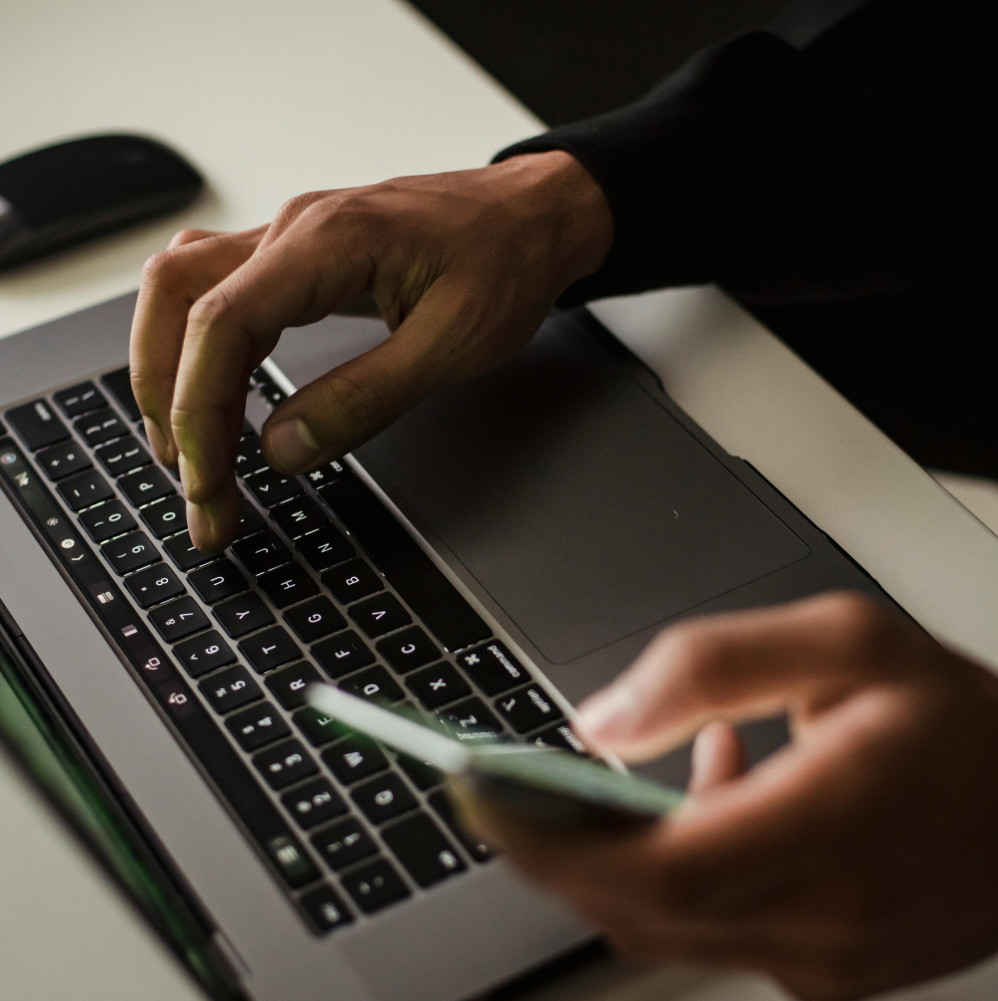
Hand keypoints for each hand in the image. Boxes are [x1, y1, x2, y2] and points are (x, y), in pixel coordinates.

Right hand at [130, 151, 612, 552]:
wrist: (531, 217)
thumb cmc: (506, 264)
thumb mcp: (452, 345)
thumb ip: (365, 399)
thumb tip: (283, 450)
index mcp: (330, 242)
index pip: (221, 324)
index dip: (200, 410)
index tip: (209, 480)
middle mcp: (293, 230)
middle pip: (176, 302)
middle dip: (168, 401)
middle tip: (197, 486)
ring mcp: (289, 239)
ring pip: (181, 292)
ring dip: (169, 372)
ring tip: (188, 453)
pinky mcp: (297, 258)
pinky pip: (215, 294)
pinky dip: (196, 351)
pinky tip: (207, 394)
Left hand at [463, 592, 997, 1000]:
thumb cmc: (962, 721)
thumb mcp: (841, 641)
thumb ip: (709, 666)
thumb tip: (601, 721)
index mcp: (832, 824)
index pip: (656, 867)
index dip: (553, 839)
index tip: (486, 798)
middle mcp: (825, 917)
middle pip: (639, 907)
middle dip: (558, 848)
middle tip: (515, 787)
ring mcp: (824, 962)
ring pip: (666, 928)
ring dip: (619, 857)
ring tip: (635, 777)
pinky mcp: (825, 975)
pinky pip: (711, 936)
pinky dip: (676, 878)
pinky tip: (711, 804)